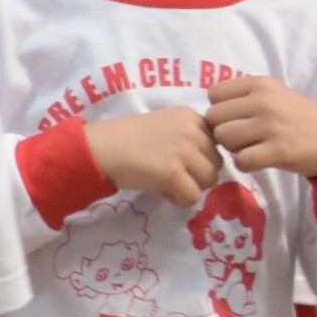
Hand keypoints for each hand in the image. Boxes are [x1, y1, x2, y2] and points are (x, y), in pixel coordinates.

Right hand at [85, 107, 223, 207]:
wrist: (99, 148)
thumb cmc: (126, 139)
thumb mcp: (164, 126)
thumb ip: (189, 136)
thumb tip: (209, 163)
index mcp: (191, 116)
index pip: (216, 144)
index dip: (201, 157)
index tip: (179, 161)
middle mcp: (192, 130)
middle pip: (217, 163)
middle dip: (199, 174)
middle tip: (174, 175)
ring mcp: (183, 151)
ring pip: (209, 180)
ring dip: (191, 187)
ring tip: (169, 184)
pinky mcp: (172, 173)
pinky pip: (192, 196)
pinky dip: (179, 200)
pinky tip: (163, 191)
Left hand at [198, 76, 316, 183]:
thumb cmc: (298, 117)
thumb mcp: (274, 95)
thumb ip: (242, 98)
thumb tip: (208, 112)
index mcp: (260, 83)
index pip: (213, 94)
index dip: (219, 109)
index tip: (235, 119)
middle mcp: (264, 101)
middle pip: (213, 117)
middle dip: (222, 130)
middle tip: (241, 137)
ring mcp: (272, 126)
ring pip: (223, 138)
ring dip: (232, 148)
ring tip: (250, 147)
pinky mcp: (280, 151)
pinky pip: (242, 160)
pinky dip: (245, 164)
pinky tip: (257, 160)